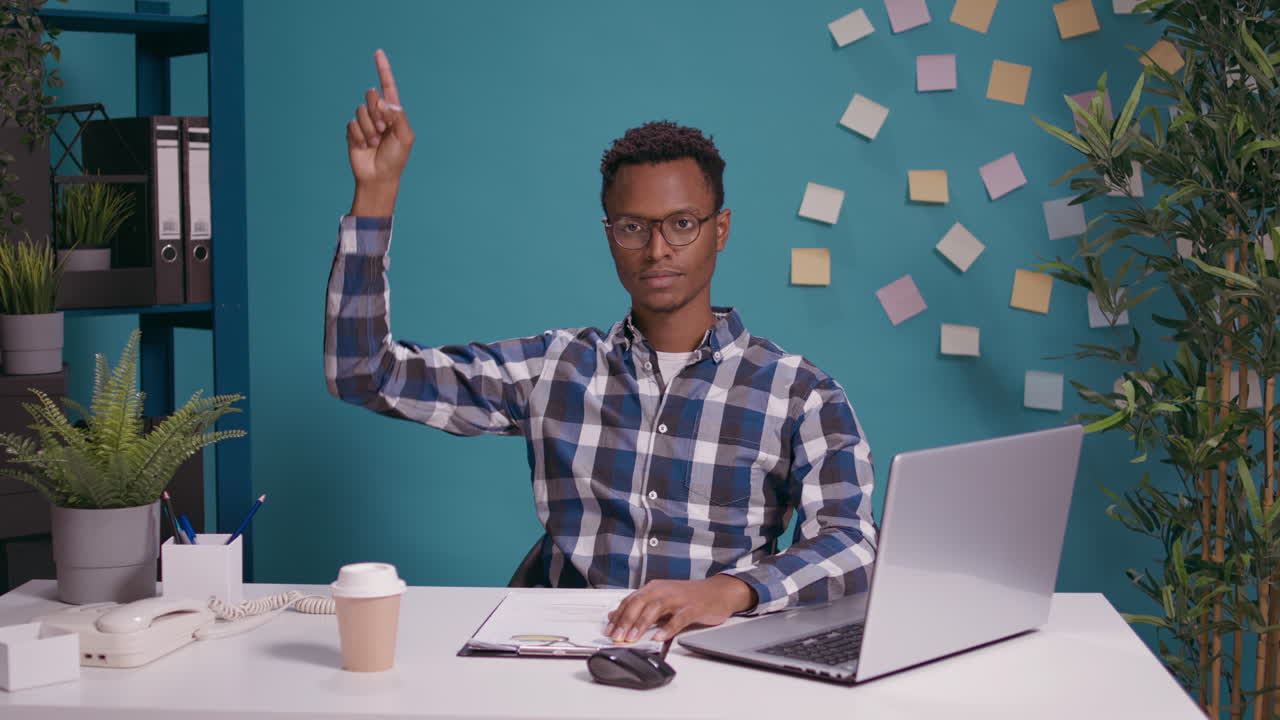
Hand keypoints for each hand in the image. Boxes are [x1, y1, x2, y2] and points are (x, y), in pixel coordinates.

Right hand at [346, 49, 414, 209]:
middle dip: (377, 113)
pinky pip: (352, 124)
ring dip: (369, 129)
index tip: (378, 52)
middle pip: (372, 95)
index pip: (388, 86)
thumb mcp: (405, 137)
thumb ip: (398, 117)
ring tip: (375, 143)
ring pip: (361, 111)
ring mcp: (365, 122)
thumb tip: (384, 101)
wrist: (379, 176)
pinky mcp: (353, 131)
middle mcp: (378, 113)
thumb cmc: (396, 158)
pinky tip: (364, 147)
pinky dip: (360, 137)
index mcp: (394, 112)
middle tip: (383, 130)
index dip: (383, 69)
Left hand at [604, 575, 756, 643]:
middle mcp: (663, 590)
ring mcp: (678, 599)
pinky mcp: (692, 608)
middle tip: (616, 636)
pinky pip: (678, 619)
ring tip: (632, 637)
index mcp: (654, 588)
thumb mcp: (661, 599)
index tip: (608, 630)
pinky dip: (668, 628)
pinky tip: (660, 637)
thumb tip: (614, 615)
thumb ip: (640, 607)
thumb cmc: (689, 597)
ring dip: (641, 624)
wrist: (717, 591)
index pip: (630, 600)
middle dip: (625, 620)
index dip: (618, 615)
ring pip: (655, 609)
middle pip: (639, 603)